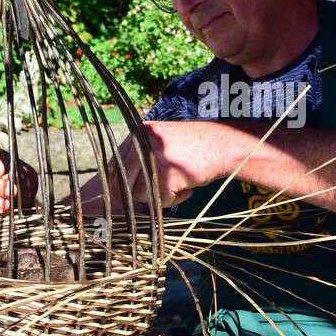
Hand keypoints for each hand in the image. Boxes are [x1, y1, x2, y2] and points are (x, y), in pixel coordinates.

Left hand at [110, 121, 235, 207]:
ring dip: (158, 197)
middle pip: (123, 182)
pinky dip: (173, 200)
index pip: (114, 166)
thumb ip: (137, 158)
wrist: (222, 145)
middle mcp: (142, 141)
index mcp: (137, 134)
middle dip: (137, 194)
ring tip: (178, 187)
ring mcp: (153, 156)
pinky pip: (159, 199)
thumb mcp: (160, 144)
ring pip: (139, 193)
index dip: (120, 185)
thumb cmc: (191, 149)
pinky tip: (187, 189)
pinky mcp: (167, 172)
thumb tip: (114, 186)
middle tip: (157, 195)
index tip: (131, 194)